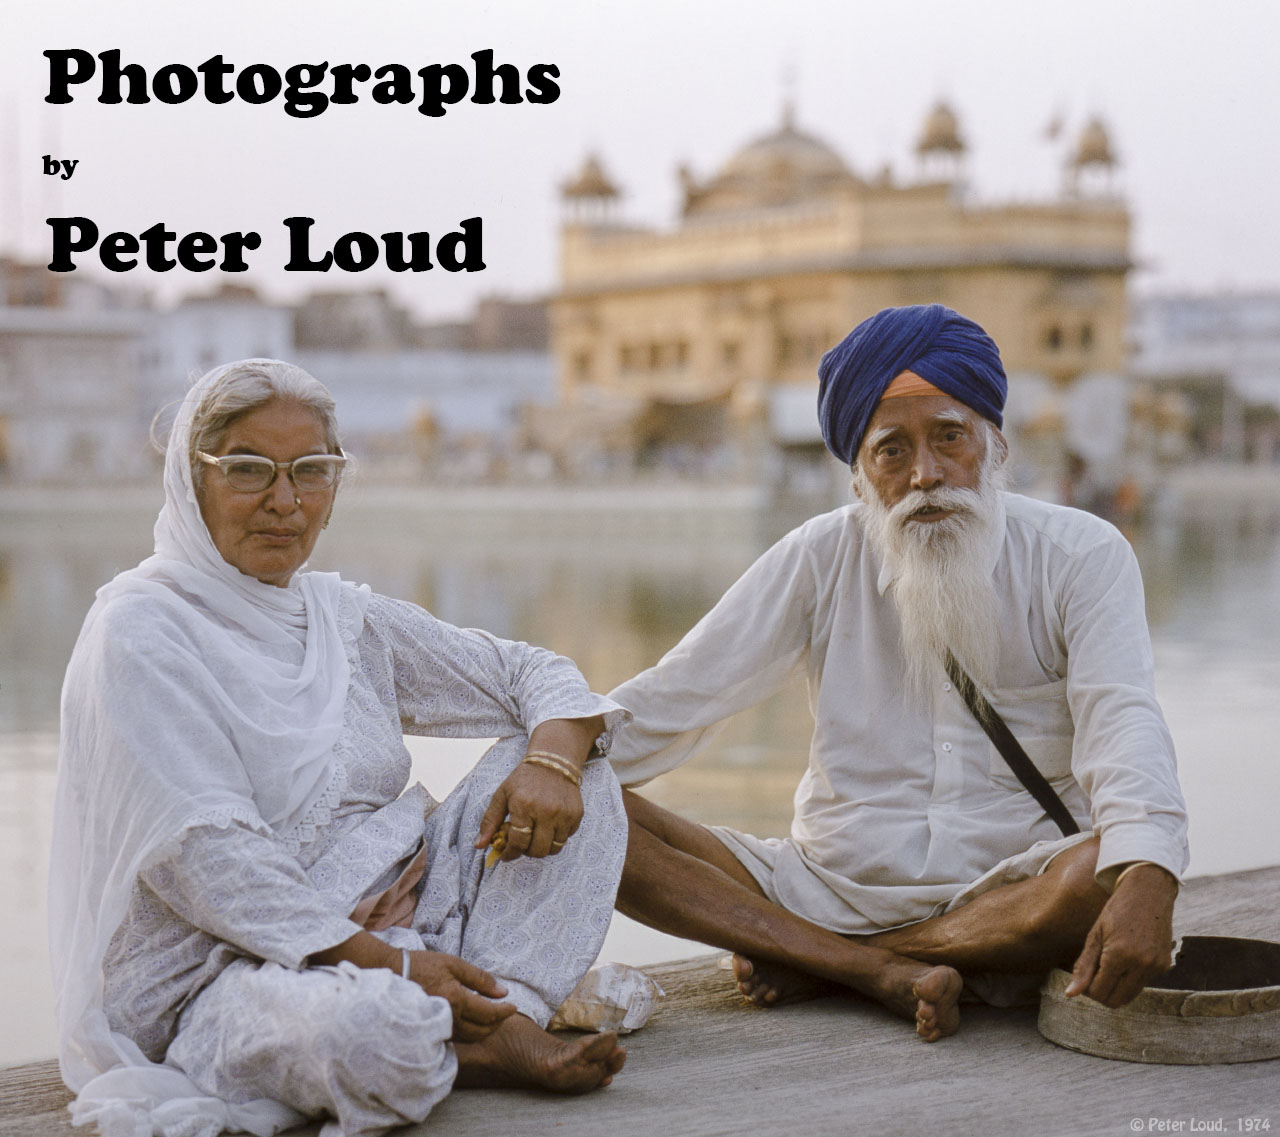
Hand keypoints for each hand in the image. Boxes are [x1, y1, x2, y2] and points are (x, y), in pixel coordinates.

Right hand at [406, 950, 516, 1041]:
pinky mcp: (430, 1031)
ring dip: (485, 1029)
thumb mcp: (454, 964)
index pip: (489, 1013)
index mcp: (456, 999)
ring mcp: (437, 1027)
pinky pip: (456, 1038)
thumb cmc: (423, 965)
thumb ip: (480, 979)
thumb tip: (503, 992)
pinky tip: (473, 1022)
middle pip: (481, 1031)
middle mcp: (448, 1018)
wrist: (392, 973)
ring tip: (492, 1017)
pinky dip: (469, 1032)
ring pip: (469, 1037)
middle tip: (506, 1013)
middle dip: (497, 1023)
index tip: (514, 1007)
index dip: (505, 1012)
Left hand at [475, 760, 582, 860]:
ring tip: (535, 836)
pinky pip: (566, 838)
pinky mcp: (576, 814)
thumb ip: (490, 821)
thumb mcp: (502, 795)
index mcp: (524, 805)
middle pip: (537, 850)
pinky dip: (556, 838)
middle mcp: (546, 811)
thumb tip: (479, 845)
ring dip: (542, 847)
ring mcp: (564, 814)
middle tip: (522, 844)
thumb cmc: (524, 780)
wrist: (553, 762)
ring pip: (554, 848)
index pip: (518, 842)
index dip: (510, 853)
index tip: (506, 855)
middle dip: (526, 852)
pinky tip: (549, 826)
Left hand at [1065, 863, 1178, 1006]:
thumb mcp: (1094, 935)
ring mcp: (1156, 967)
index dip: (1087, 990)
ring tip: (1108, 966)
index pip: (1099, 992)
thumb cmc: (1116, 911)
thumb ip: (1083, 966)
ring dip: (1116, 988)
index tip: (1084, 977)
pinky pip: (1143, 984)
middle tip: (1094, 976)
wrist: (1148, 892)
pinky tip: (1125, 959)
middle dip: (1101, 994)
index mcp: (1119, 955)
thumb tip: (1071, 994)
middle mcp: (1141, 965)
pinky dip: (1130, 979)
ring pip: (1130, 995)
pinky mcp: (1165, 966)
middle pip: (1116, 1001)